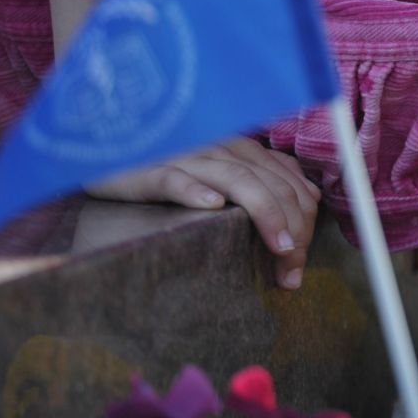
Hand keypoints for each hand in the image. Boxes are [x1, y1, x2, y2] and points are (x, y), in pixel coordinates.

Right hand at [85, 135, 320, 289]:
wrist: (108, 157)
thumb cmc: (169, 172)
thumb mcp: (221, 175)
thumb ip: (263, 180)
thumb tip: (309, 199)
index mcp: (243, 151)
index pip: (290, 183)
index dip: (305, 221)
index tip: (300, 259)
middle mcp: (222, 149)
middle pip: (272, 184)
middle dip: (293, 228)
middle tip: (292, 269)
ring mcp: (187, 157)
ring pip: (238, 178)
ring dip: (265, 212)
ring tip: (280, 246)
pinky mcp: (149, 170)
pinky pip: (175, 177)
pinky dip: (196, 190)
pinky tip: (212, 206)